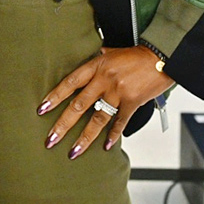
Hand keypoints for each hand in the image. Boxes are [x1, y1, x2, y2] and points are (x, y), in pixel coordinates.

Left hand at [37, 45, 173, 158]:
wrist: (162, 56)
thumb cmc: (136, 54)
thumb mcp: (111, 52)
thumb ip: (97, 60)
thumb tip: (86, 65)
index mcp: (96, 65)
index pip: (70, 83)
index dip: (55, 96)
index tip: (42, 109)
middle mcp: (104, 80)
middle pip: (78, 105)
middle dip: (62, 125)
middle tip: (50, 139)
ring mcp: (118, 92)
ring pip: (97, 119)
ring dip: (84, 138)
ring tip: (73, 151)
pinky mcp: (132, 102)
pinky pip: (119, 122)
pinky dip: (113, 134)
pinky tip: (106, 146)